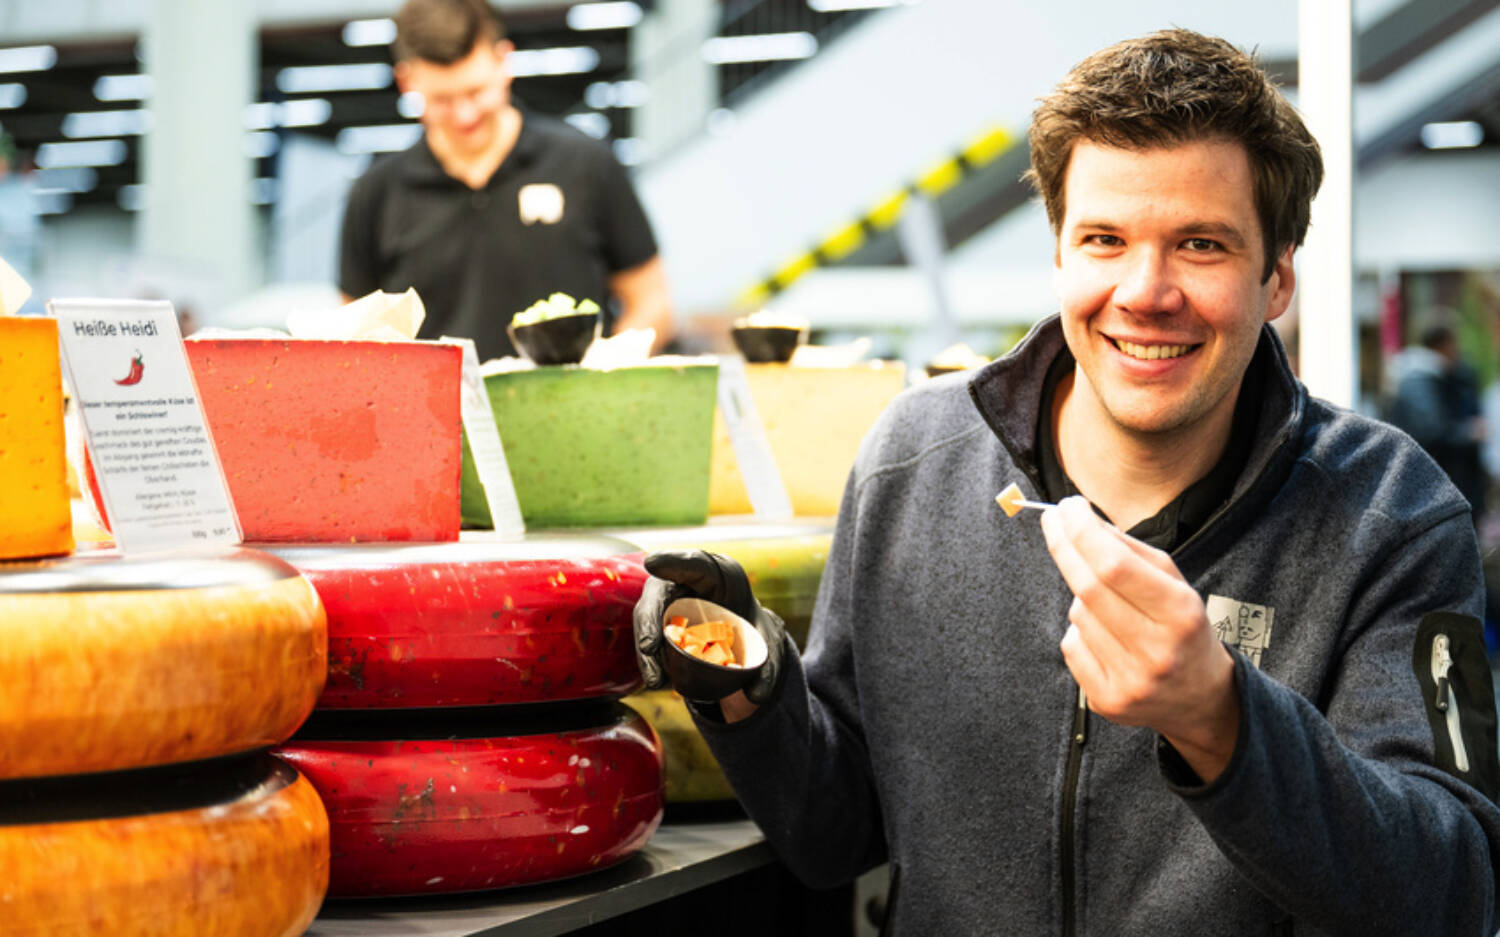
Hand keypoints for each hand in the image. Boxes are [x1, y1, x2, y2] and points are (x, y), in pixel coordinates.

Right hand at [633, 550, 786, 710]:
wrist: (742, 641)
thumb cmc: (755, 632)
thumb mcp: (769, 645)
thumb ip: (769, 668)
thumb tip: (756, 696)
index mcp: (721, 575)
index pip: (696, 563)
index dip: (673, 561)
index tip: (653, 564)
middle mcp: (688, 583)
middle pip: (660, 591)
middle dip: (651, 617)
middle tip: (649, 646)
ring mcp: (670, 601)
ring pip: (648, 615)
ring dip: (646, 646)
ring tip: (656, 679)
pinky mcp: (659, 622)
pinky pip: (649, 636)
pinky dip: (650, 659)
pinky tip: (659, 680)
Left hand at [1039, 496, 1239, 780]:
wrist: (1201, 700)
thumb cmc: (1182, 629)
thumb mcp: (1175, 585)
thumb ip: (1132, 551)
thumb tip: (1083, 522)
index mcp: (1181, 614)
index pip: (1114, 565)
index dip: (1083, 531)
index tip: (1068, 507)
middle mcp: (1156, 651)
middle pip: (1088, 588)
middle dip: (1064, 546)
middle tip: (1053, 520)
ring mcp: (1130, 681)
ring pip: (1077, 614)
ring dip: (1082, 597)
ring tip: (1111, 608)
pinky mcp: (1106, 701)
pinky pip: (1072, 646)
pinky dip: (1080, 631)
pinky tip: (1106, 639)